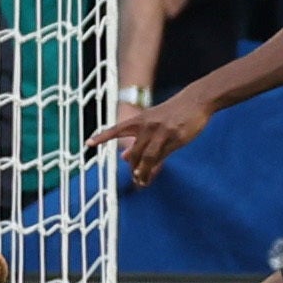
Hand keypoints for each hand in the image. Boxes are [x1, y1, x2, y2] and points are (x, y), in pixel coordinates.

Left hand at [86, 89, 212, 187]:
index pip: (117, 129)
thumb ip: (137, 138)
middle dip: (132, 168)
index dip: (102, 137)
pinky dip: (156, 167)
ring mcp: (162, 132)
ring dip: (142, 173)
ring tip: (141, 182)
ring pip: (147, 158)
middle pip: (134, 152)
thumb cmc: (171, 112)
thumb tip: (124, 158)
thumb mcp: (151, 121)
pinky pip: (163, 156)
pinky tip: (152, 173)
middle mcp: (148, 126)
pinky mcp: (176, 138)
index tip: (88, 143)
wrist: (195, 101)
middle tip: (134, 178)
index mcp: (140, 119)